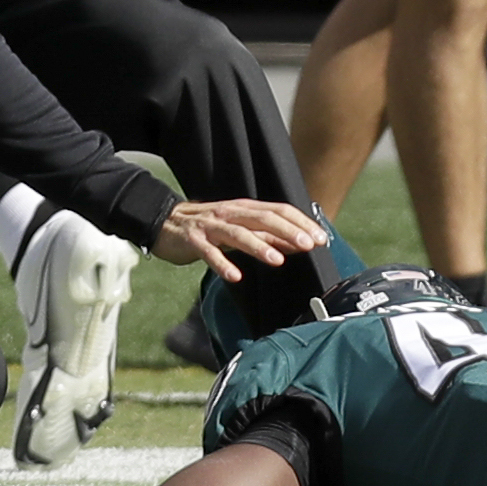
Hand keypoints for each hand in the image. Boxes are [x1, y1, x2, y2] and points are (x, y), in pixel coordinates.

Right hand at [151, 196, 327, 283]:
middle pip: (262, 218)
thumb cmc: (208, 228)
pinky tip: (234, 277)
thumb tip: (298, 243)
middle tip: (308, 245)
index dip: (300, 223)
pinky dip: (222, 264)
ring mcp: (211, 226)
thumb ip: (266, 235)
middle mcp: (230, 213)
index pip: (278, 210)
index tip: (321, 238)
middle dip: (287, 231)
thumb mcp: (239, 228)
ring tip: (277, 260)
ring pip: (238, 233)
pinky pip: (208, 253)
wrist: (165, 223)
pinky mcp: (193, 240)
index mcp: (244, 208)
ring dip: (259, 246)